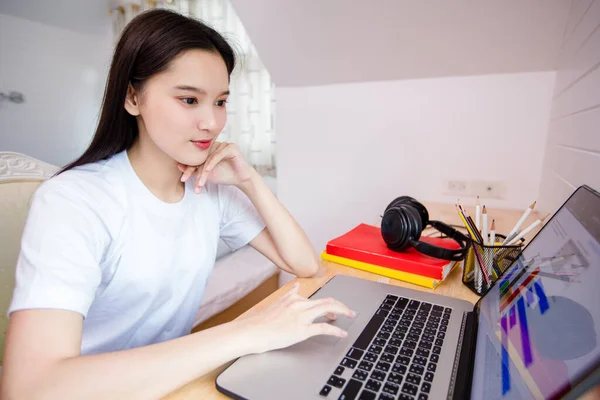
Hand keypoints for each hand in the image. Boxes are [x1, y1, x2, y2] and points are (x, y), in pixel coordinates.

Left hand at [178, 142, 253, 192]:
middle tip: (187, 181)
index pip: (195, 158)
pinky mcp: (230, 147)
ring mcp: (222, 145)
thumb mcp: (206, 175)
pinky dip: (212, 163)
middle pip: (200, 158)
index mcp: (208, 150)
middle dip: (193, 171)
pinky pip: (218, 155)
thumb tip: (178, 165)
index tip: (183, 179)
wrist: (241, 179)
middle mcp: (214, 145)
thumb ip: (194, 170)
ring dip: (203, 172)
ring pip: (208, 158)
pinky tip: (208, 171)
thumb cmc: (225, 175)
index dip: (188, 168)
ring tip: (200, 183)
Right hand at [237, 283, 356, 353]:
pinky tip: (342, 333)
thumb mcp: (276, 303)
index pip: (316, 297)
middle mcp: (299, 303)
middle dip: (341, 306)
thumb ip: (288, 295)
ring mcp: (301, 316)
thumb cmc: (260, 321)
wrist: (252, 331)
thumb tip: (296, 287)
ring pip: (328, 308)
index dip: (329, 303)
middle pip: (327, 301)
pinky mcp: (302, 329)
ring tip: (350, 316)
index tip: (334, 308)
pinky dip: (336, 330)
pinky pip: (323, 328)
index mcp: (293, 297)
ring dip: (342, 311)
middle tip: (349, 311)